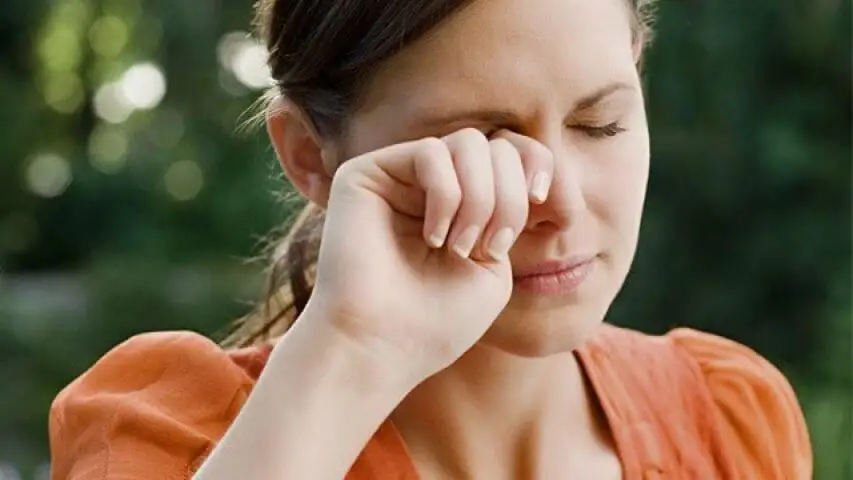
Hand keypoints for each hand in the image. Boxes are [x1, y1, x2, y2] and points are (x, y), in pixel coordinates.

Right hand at [303, 128, 553, 382]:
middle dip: (511, 198)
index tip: (562, 220)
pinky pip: (431, 152)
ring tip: (460, 247)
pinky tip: (433, 238)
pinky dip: (446, 195)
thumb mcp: (495, 267)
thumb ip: (507, 212)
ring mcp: (398, 176)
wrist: (381, 348)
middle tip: (491, 248)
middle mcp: (430, 184)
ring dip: (481, 198)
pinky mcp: (366, 173)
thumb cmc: (436, 322)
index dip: (543, 174)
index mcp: (462, 203)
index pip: (515, 155)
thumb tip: (520, 167)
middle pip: (498, 147)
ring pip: (468, 143)